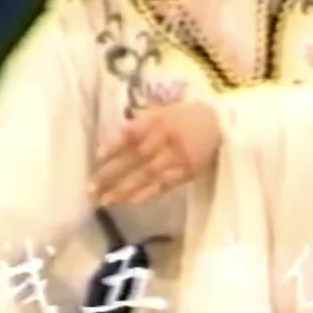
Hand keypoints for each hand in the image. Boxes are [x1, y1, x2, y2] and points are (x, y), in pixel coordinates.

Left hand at [89, 101, 221, 206]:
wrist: (221, 125)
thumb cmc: (187, 115)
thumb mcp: (163, 109)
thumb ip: (141, 120)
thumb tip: (116, 131)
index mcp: (158, 119)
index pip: (132, 133)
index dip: (115, 144)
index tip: (97, 156)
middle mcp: (166, 139)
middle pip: (136, 158)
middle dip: (112, 174)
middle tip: (90, 188)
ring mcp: (177, 158)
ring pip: (147, 176)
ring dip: (124, 189)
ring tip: (104, 200)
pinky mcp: (187, 173)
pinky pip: (163, 186)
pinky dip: (145, 194)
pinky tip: (129, 202)